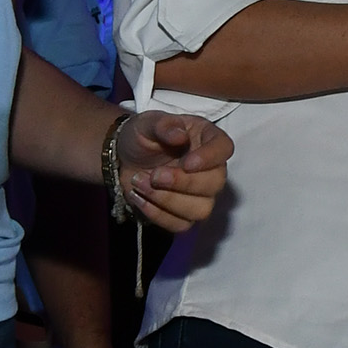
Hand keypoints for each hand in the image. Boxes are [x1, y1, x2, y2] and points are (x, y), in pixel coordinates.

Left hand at [114, 111, 233, 229]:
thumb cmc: (141, 137)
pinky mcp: (184, 214)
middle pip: (215, 184)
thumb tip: (179, 136)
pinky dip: (157, 214)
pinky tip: (139, 197)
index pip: (224, 148)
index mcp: (206, 139)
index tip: (187, 163)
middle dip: (182, 183)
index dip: (210, 158)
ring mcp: (200, 194)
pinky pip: (181, 225)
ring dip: (168, 200)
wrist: (122, 159)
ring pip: (201, 210)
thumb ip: (163, 125)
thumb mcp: (147, 123)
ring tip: (140, 183)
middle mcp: (210, 168)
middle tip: (154, 175)